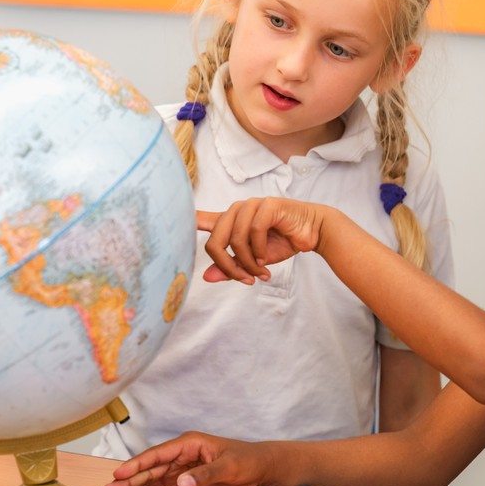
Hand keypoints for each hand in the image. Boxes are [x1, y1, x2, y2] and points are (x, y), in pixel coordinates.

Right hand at [99, 432, 272, 485]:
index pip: (158, 454)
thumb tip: (181, 483)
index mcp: (189, 443)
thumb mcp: (228, 467)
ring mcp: (180, 466)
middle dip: (128, 477)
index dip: (138, 464)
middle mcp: (180, 453)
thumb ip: (204, 475)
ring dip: (132, 484)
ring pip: (151, 476)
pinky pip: (159, 483)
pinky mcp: (183, 478)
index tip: (120, 473)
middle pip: (150, 466)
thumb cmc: (246, 460)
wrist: (259, 468)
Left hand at [196, 198, 326, 284]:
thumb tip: (206, 277)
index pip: (203, 219)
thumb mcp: (253, 260)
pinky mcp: (267, 205)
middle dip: (227, 266)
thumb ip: (231, 266)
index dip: (186, 221)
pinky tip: (266, 260)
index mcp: (231, 220)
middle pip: (215, 240)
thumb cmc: (283, 242)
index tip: (171, 222)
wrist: (313, 232)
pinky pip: (253, 231)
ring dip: (248, 262)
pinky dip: (259, 251)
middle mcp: (237, 210)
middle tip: (244, 280)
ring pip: (235, 239)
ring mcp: (251, 205)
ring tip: (260, 272)